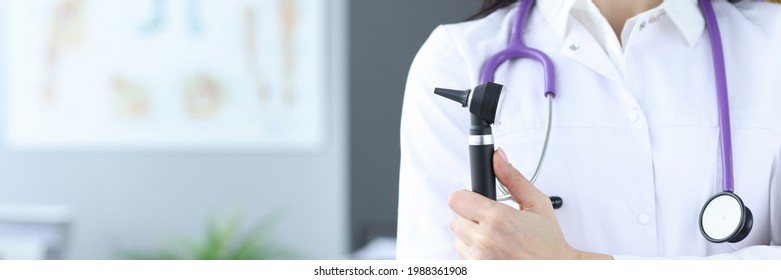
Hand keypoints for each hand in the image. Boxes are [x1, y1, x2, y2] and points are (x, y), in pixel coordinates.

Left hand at [447, 148, 611, 259]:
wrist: (557, 271)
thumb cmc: (549, 243)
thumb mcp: (537, 204)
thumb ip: (513, 179)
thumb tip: (498, 158)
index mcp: (498, 219)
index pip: (457, 199)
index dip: (467, 197)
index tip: (476, 201)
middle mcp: (485, 240)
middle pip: (455, 219)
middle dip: (470, 217)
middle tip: (490, 221)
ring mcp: (480, 260)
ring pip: (458, 240)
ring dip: (471, 237)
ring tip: (495, 238)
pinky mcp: (478, 272)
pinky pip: (464, 258)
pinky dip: (474, 254)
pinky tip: (493, 252)